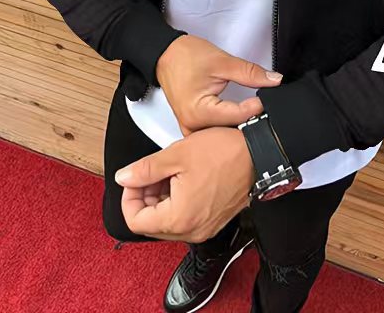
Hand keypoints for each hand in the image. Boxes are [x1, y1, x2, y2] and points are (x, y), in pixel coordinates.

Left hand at [115, 126, 254, 241]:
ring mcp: (205, 227)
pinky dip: (178, 200)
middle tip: (151, 172)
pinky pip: (186, 217)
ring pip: (168, 220)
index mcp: (179, 218)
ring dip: (161, 197)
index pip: (135, 221)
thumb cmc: (226, 153)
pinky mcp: (214, 220)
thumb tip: (125, 178)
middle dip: (146, 196)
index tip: (134, 179)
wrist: (259, 153)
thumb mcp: (176, 154)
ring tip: (170, 171)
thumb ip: (144, 169)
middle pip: (151, 223)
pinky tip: (183, 177)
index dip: (129, 197)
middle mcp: (193, 230)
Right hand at [156, 33, 281, 134]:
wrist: (166, 54)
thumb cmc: (185, 57)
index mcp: (199, 112)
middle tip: (264, 108)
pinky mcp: (192, 125)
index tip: (268, 98)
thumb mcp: (223, 62)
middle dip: (249, 119)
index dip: (257, 107)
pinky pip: (214, 131)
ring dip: (238, 125)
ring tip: (252, 113)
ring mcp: (190, 128)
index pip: (238, 116)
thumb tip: (274, 80)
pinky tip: (237, 118)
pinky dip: (227, 125)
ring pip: (222, 134)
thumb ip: (250, 73)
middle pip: (230, 129)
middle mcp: (192, 125)